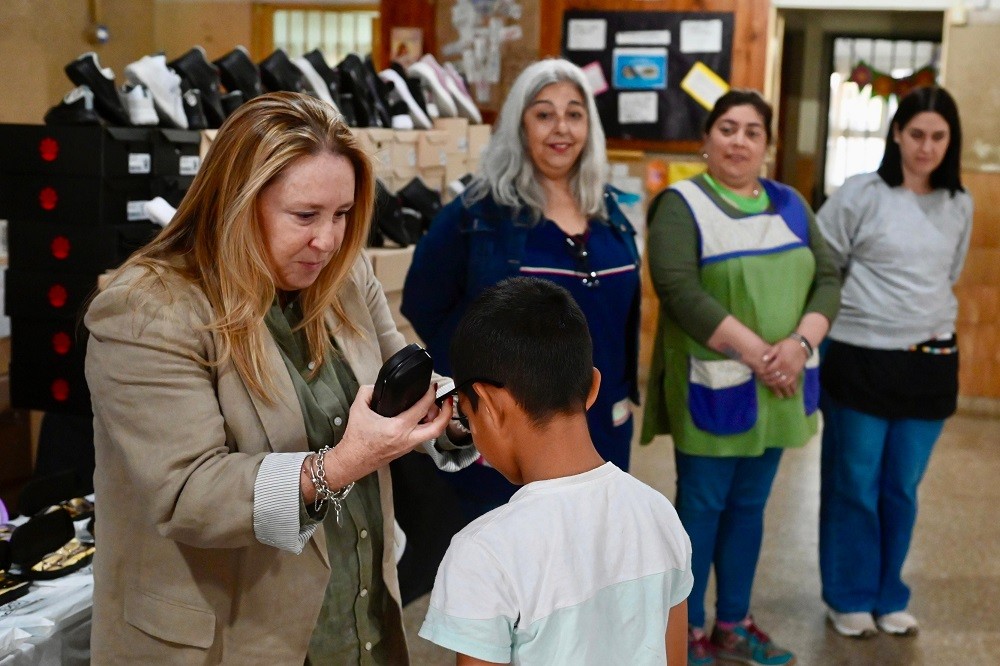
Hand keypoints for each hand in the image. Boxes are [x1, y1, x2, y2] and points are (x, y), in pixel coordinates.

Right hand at [324, 384, 451, 487]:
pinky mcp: (407, 449)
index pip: (422, 409)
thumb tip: (375, 386)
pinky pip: (424, 436)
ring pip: (433, 434)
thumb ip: (367, 392)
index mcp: (397, 428)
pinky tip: (423, 417)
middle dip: (447, 412)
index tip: (433, 386)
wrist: (352, 461)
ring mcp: (409, 446)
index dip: (430, 395)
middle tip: (448, 400)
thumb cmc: (356, 440)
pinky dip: (428, 426)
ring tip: (435, 406)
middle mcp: (407, 439)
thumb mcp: (357, 409)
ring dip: (438, 419)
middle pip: (437, 427)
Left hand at [759, 338, 806, 397]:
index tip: (760, 371)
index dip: (764, 371)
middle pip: (775, 376)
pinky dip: (784, 384)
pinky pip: (790, 382)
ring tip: (770, 382)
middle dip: (768, 378)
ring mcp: (792, 371)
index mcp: (781, 360)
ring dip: (775, 383)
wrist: (802, 345)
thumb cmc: (788, 344)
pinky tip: (780, 384)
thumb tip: (763, 359)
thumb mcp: (778, 346)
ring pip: (782, 381)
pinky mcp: (797, 373)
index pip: (770, 369)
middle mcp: (787, 367)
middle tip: (764, 378)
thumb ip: (770, 353)